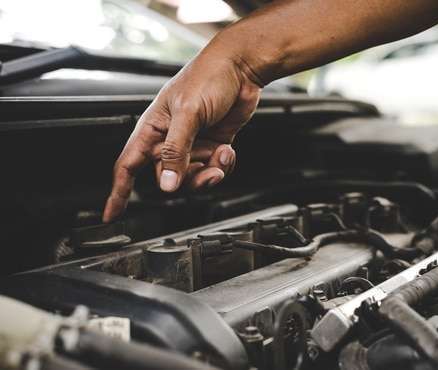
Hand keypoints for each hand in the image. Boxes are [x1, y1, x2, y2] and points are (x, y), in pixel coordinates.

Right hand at [102, 49, 260, 222]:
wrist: (241, 69)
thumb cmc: (209, 78)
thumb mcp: (188, 114)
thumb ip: (176, 151)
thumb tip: (166, 184)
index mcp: (153, 128)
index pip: (128, 166)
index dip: (118, 192)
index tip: (111, 215)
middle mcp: (170, 139)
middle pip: (168, 178)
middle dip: (188, 178)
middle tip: (205, 163)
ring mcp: (193, 145)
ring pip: (194, 178)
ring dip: (210, 172)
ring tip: (221, 153)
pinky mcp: (213, 146)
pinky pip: (214, 170)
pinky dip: (223, 165)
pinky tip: (228, 149)